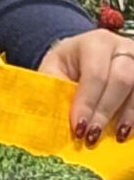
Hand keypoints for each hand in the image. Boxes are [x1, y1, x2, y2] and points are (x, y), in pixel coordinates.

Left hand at [40, 27, 133, 144]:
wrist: (81, 57)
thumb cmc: (65, 67)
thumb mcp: (52, 72)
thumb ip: (54, 91)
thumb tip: (52, 121)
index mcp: (95, 43)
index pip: (95, 74)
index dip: (88, 103)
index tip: (78, 128)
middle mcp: (122, 47)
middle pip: (122, 79)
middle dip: (106, 111)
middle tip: (92, 137)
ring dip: (129, 115)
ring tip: (117, 137)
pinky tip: (128, 130)